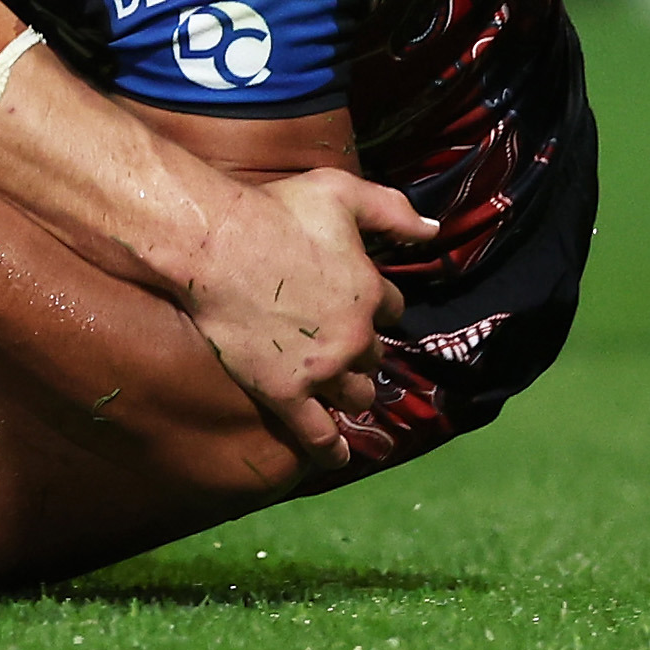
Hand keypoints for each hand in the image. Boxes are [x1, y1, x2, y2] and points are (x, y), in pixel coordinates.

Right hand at [168, 149, 423, 462]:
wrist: (214, 244)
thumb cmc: (273, 210)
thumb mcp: (340, 192)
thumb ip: (392, 210)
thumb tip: (436, 229)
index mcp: (368, 291)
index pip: (389, 307)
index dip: (373, 302)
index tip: (356, 297)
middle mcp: (354, 337)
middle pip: (373, 355)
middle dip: (362, 349)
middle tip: (341, 343)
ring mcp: (321, 370)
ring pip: (354, 394)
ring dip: (352, 392)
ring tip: (343, 391)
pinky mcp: (285, 392)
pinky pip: (317, 434)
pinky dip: (330, 450)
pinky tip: (338, 457)